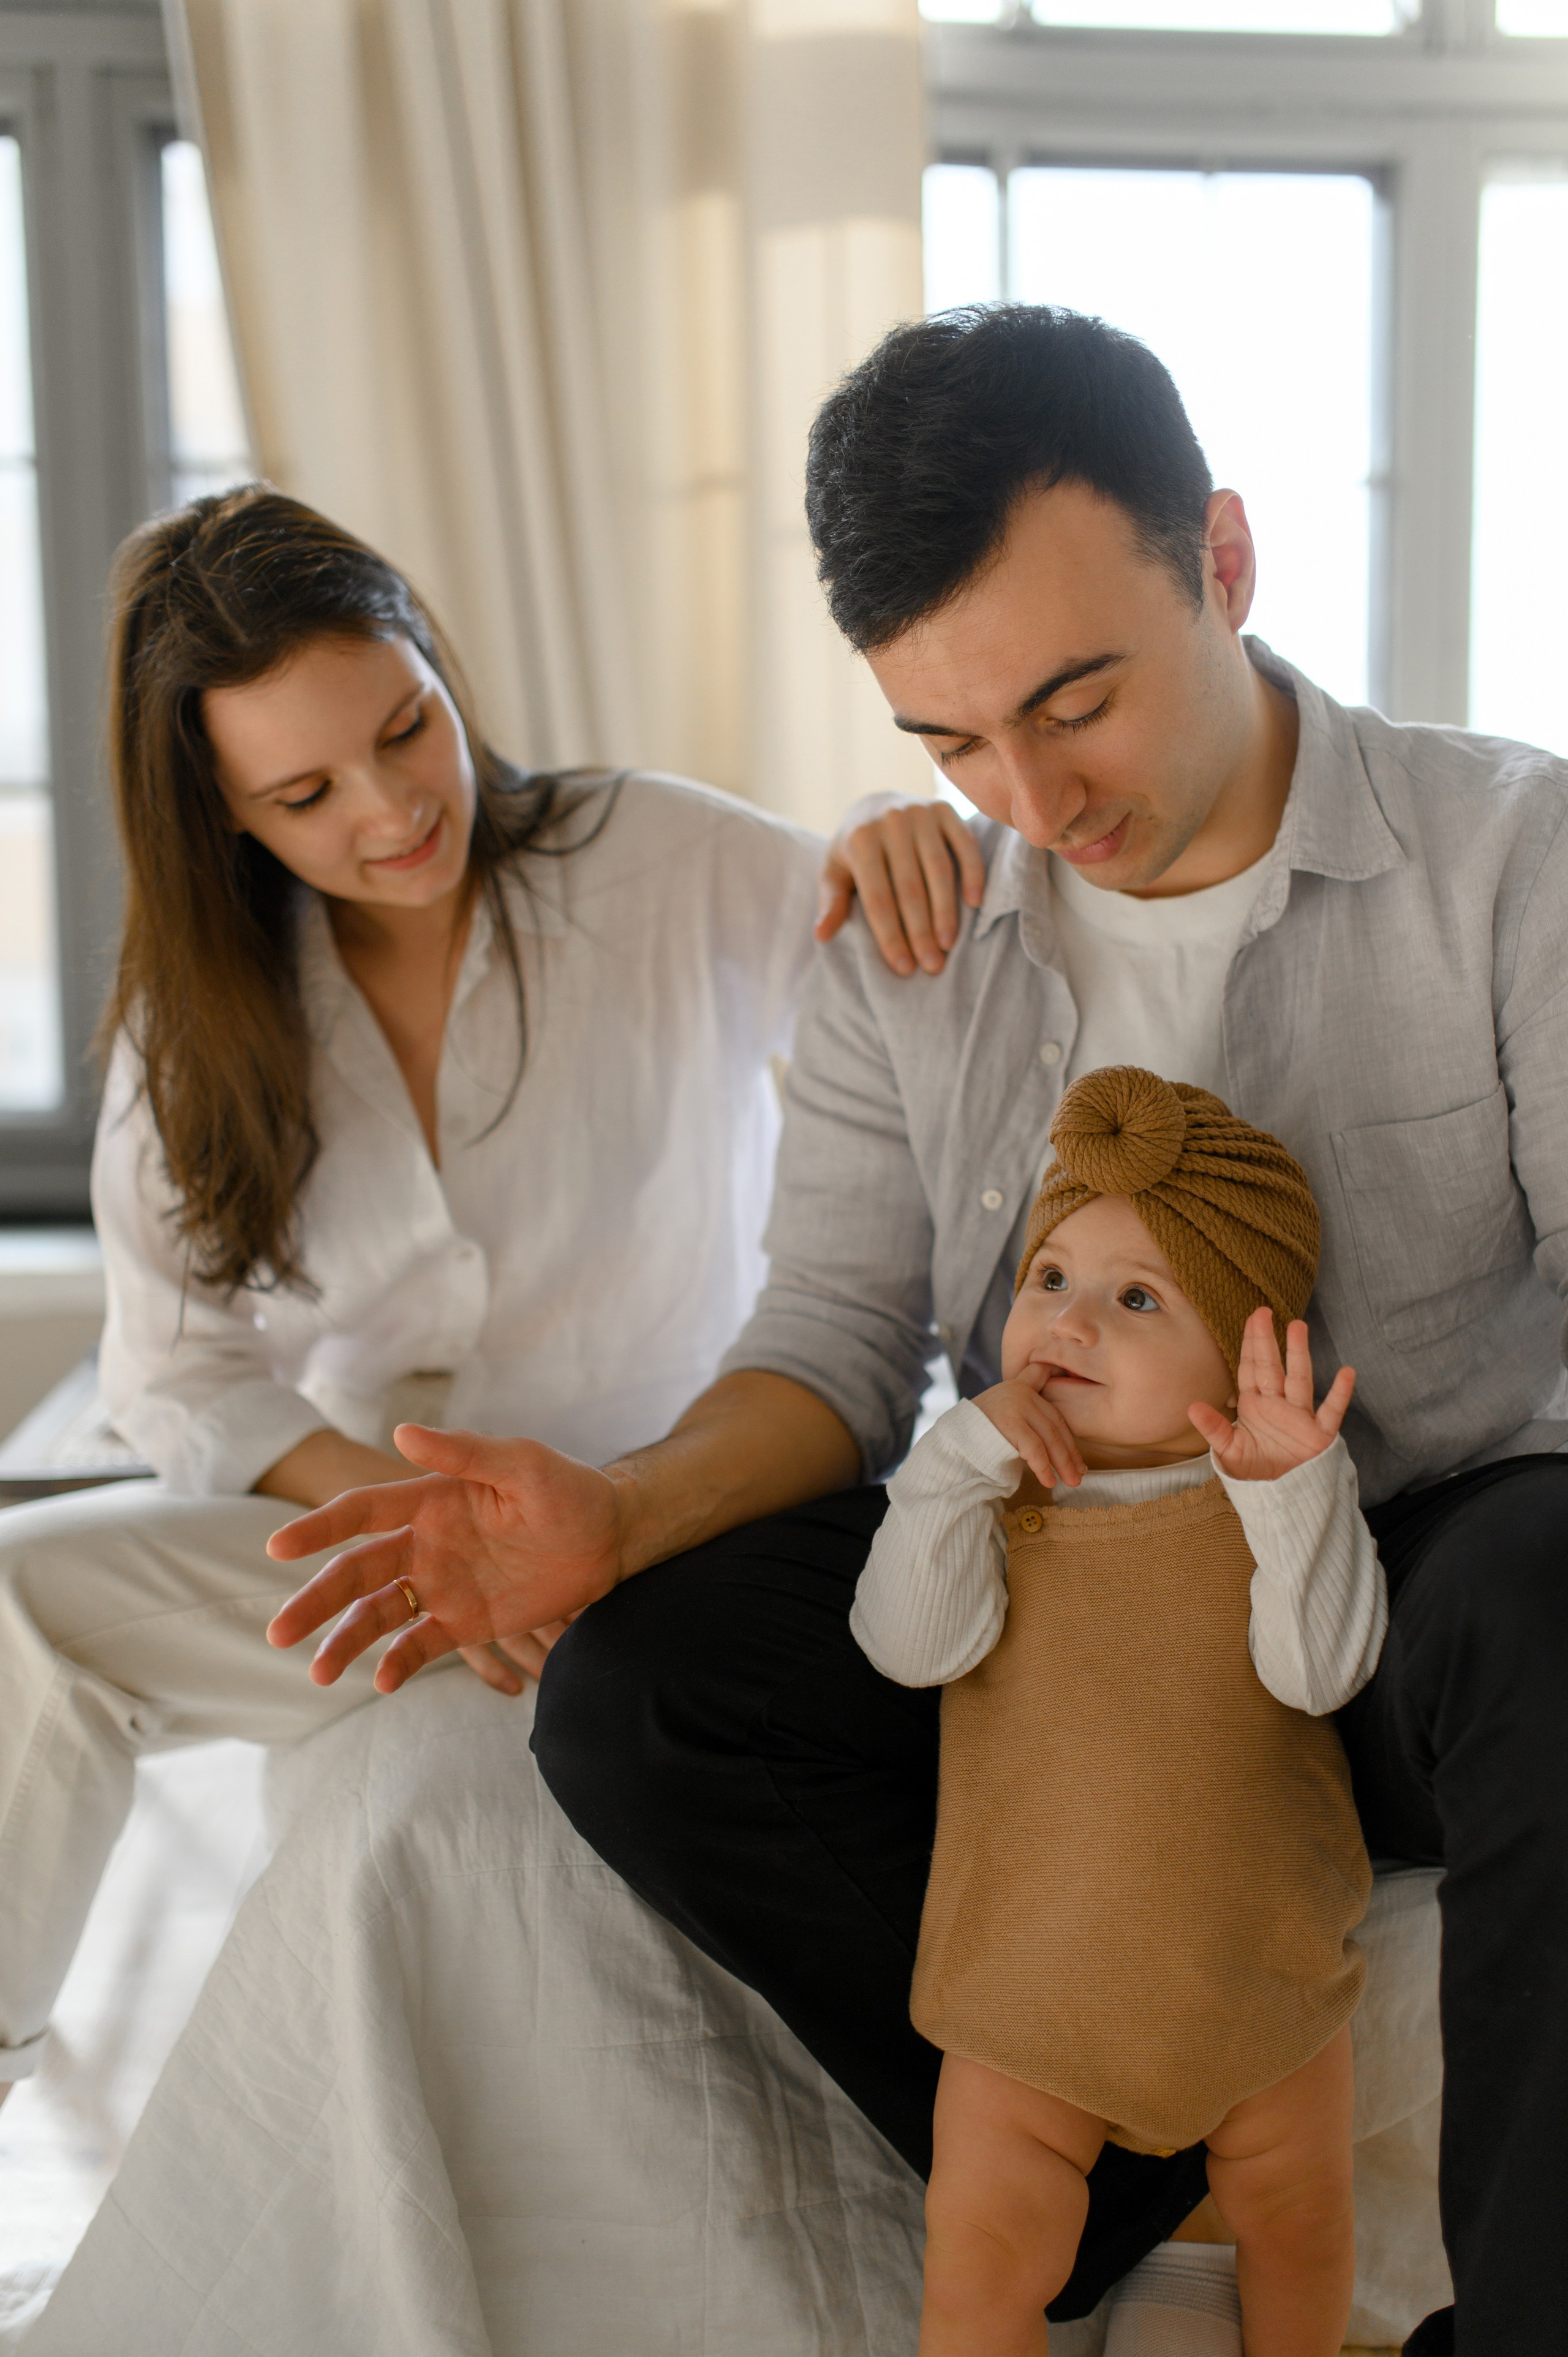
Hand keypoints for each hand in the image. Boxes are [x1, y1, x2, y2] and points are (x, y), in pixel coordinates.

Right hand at [264, 1424, 626, 1694]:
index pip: (362, 1513)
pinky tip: (384, 1681)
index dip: (319, 1529)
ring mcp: (440, 1586)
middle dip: (314, 1601)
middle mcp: (424, 1544)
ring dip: (344, 1641)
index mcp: (430, 1500)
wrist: (611, 1538)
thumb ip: (465, 1452)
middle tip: (277, 1632)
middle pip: (355, 1573)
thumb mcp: (522, 1464)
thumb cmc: (567, 1489)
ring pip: (377, 1615)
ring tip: (318, 1673)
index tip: (277, 1547)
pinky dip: (399, 1663)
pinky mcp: (463, 1622)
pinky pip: (420, 1645)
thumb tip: (402, 1432)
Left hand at [816, 792, 985, 976]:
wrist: (876, 803)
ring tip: (948, 945)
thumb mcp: (834, 871)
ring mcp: (920, 813)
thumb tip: (821, 936)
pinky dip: (973, 872)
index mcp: (860, 839)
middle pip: (909, 887)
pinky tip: (974, 903)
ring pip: (939, 869)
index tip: (903, 968)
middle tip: (932, 965)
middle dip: (921, 931)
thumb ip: (831, 902)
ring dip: (946, 910)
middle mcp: (891, 822)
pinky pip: (965, 844)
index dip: (891, 935)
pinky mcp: (945, 809)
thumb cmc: (854, 849)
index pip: (878, 898)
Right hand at [972, 1366, 1085, 1489]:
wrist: (951, 1439)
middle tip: (1079, 1475)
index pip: (1054, 1413)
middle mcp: (1020, 1391)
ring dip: (1062, 1463)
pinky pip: (1034, 1447)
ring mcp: (1015, 1404)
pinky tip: (1048, 1482)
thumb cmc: (978, 1433)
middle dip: (1069, 1454)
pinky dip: (1043, 1467)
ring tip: (1070, 1482)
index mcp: (1021, 1386)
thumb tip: (1061, 1444)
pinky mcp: (1010, 1421)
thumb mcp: (1004, 1413)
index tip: (1079, 1456)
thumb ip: (1027, 1413)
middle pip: (1055, 1426)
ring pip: (1049, 1437)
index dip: (1069, 1435)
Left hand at [1187, 1309, 1355, 1483]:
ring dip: (1298, 1354)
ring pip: (1299, 1379)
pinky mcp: (1319, 1435)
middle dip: (1267, 1340)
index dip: (1250, 1344)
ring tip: (1298, 1326)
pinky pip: (1331, 1411)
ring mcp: (1299, 1417)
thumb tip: (1191, 1407)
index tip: (1252, 1318)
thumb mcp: (1229, 1451)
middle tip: (1264, 1311)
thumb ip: (1214, 1429)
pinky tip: (1347, 1372)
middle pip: (1271, 1366)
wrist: (1280, 1498)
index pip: (1250, 1368)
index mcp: (1254, 1406)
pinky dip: (1340, 1393)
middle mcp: (1277, 1405)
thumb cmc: (1254, 1471)